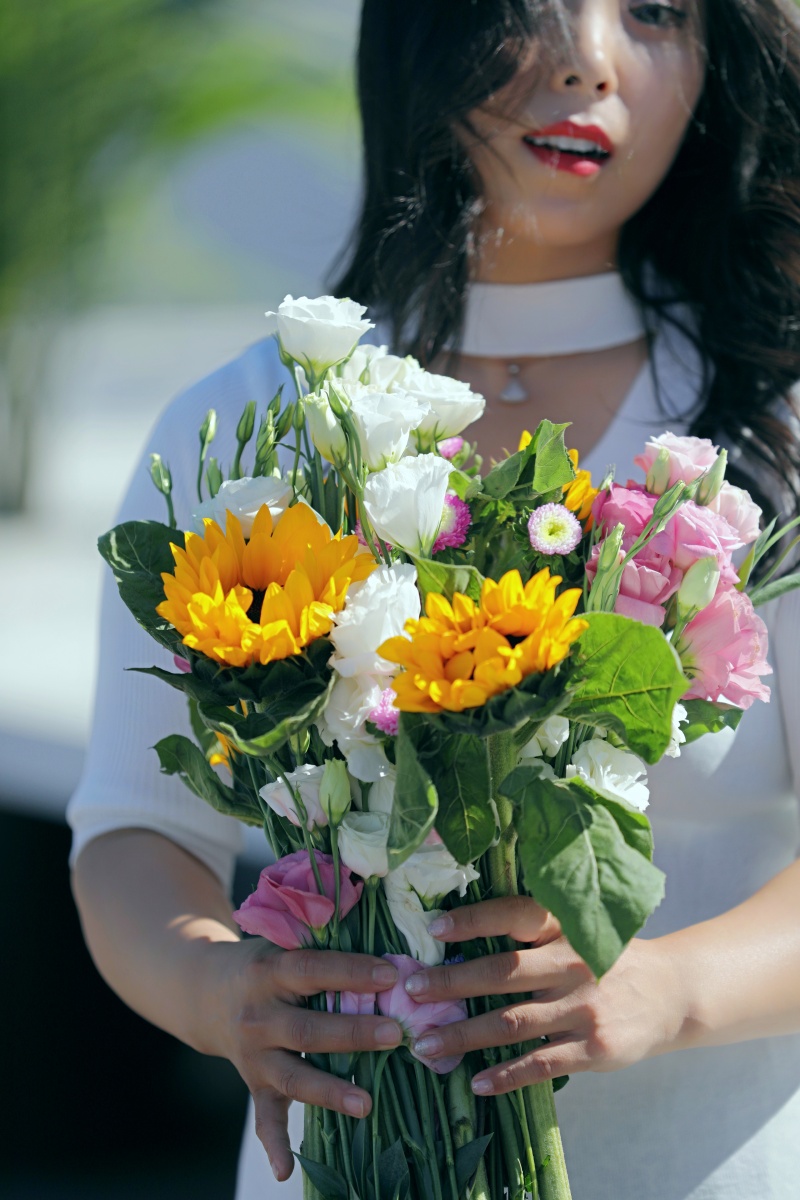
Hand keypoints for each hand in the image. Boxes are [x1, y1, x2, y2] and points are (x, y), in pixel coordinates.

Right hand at [204, 938, 402, 1181]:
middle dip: (352, 1033)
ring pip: (293, 1076)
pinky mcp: (253, 1084)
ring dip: (330, 1091)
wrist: (207, 991)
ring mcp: (252, 1054)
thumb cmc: (266, 962)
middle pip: (307, 1029)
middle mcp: (257, 1015)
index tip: (389, 974)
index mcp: (268, 971)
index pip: (312, 970)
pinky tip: (285, 1171)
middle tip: (395, 1034)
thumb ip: (324, 945)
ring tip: (367, 1104)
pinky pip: (262, 1117)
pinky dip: (273, 1145)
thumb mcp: (283, 943)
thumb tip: (386, 950)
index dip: (350, 972)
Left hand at [401, 896, 686, 1095]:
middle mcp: (572, 963)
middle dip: (451, 982)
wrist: (672, 993)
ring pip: (511, 1023)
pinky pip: (540, 1064)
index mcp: (565, 927)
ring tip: (424, 1044)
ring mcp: (583, 1008)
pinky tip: (476, 1082)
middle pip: (502, 972)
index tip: (433, 928)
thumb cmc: (607, 956)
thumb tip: (458, 934)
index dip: (474, 919)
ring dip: (463, 1035)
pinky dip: (506, 1076)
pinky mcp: (594, 1048)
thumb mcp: (578, 928)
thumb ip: (533, 930)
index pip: (515, 915)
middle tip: (411, 991)